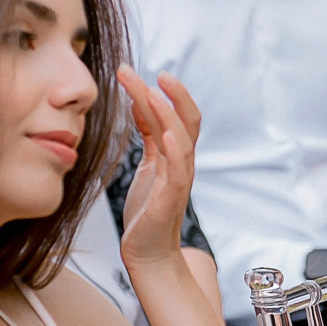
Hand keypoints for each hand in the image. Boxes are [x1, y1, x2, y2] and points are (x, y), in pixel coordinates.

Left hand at [117, 65, 202, 272]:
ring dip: (168, 115)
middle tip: (156, 72)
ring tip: (152, 92)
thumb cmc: (146, 211)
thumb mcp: (146, 164)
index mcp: (175, 155)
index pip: (177, 115)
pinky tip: (166, 134)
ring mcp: (179, 181)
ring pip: (183, 141)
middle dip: (174, 94)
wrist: (147, 253)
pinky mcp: (170, 200)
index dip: (164, 92)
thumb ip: (147, 136)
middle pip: (187, 121)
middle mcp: (182, 164)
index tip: (141, 72)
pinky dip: (175, 151)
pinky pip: (179, 172)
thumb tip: (139, 102)